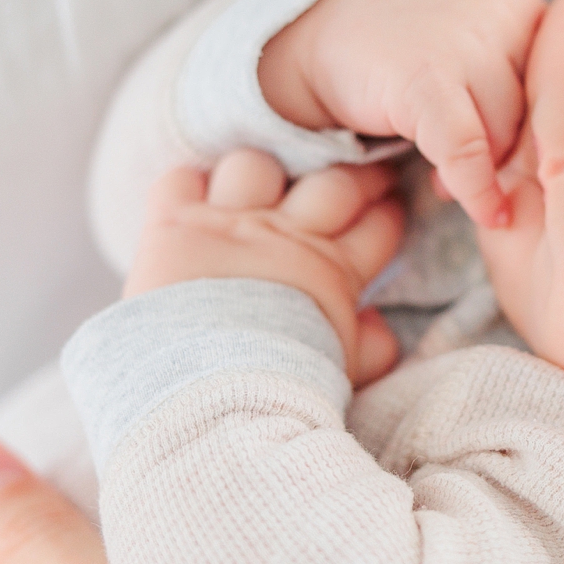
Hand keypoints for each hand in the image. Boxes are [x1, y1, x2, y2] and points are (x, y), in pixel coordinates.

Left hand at [126, 149, 403, 384]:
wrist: (210, 396)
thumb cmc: (279, 392)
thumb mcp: (339, 374)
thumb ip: (371, 351)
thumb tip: (380, 328)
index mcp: (330, 272)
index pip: (378, 227)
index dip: (388, 213)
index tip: (389, 205)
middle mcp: (284, 236)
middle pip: (333, 183)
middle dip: (354, 175)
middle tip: (356, 172)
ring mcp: (228, 224)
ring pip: (256, 166)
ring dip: (260, 174)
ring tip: (259, 185)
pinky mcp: (174, 224)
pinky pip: (180, 179)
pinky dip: (186, 185)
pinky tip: (192, 197)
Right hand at [257, 0, 543, 229]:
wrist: (317, 27)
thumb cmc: (404, 45)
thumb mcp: (474, 40)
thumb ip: (515, 81)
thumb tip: (553, 158)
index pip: (555, 79)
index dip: (541, 126)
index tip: (526, 156)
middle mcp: (497, 9)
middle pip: (535, 105)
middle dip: (512, 149)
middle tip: (486, 171)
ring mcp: (461, 41)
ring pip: (506, 130)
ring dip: (489, 169)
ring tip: (455, 180)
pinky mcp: (423, 79)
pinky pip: (468, 149)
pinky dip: (478, 189)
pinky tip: (485, 212)